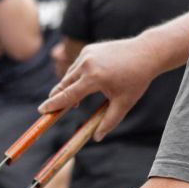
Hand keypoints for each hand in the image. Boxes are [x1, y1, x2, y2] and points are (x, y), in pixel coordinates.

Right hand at [40, 36, 154, 140]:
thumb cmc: (136, 79)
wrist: (146, 53)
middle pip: (65, 84)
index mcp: (95, 78)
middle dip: (57, 97)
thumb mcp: (124, 103)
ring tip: (74, 102)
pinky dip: (76, 76)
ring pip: (70, 75)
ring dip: (68, 87)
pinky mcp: (89, 49)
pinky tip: (84, 84)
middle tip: (50, 110)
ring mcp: (87, 54)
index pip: (69, 94)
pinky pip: (77, 66)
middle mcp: (87, 63)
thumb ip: (109, 122)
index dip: (54, 104)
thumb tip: (96, 138)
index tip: (42, 110)